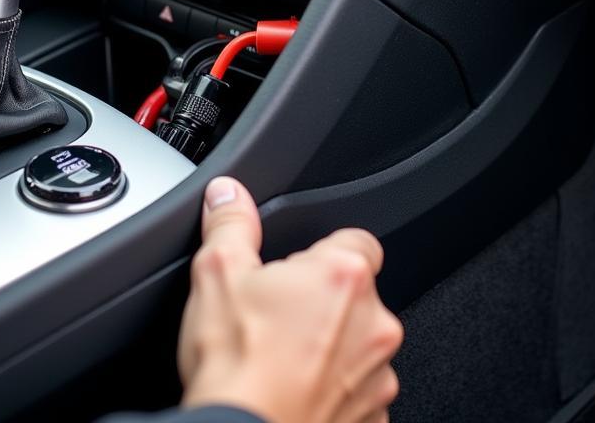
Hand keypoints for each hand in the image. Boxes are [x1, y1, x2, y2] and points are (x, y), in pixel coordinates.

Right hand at [178, 177, 402, 422]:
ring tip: (279, 357)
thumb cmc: (236, 364)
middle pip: (356, 295)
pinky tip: (292, 389)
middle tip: (276, 316)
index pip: (356, 239)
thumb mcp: (217, 272)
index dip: (322, 252)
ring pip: (357, 345)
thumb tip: (228, 194)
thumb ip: (229, 223)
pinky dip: (331, 390)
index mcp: (343, 275)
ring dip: (329, 347)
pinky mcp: (372, 419)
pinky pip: (356, 392)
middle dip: (321, 301)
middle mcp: (375, 324)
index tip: (296, 269)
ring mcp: (377, 376)